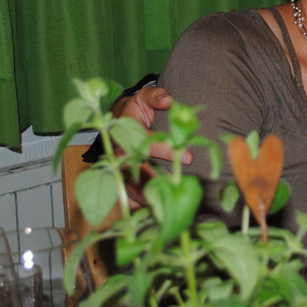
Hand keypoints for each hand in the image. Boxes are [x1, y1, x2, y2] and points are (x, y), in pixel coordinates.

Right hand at [111, 85, 189, 208]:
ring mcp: (120, 169)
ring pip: (132, 188)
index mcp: (125, 134)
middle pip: (139, 172)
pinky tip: (159, 210)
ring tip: (172, 204)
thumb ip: (156, 96)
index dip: (166, 151)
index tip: (188, 157)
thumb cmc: (135, 110)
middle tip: (180, 187)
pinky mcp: (123, 180)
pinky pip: (130, 197)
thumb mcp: (144, 97)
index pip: (146, 145)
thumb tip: (169, 101)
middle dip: (159, 180)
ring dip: (151, 197)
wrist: (119, 121)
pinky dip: (142, 204)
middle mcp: (120, 155)